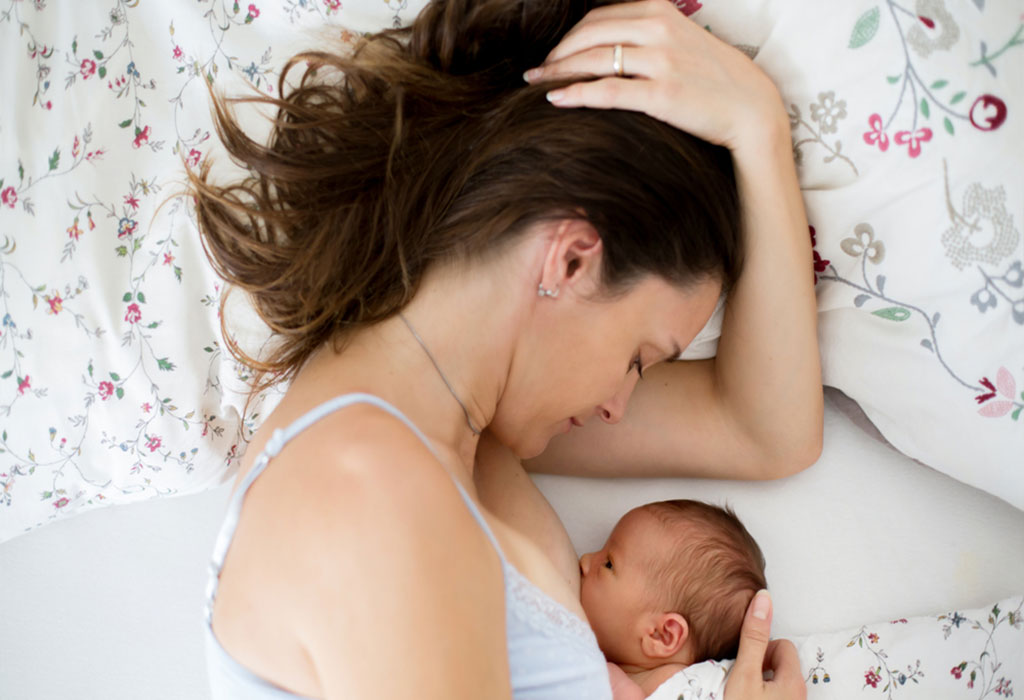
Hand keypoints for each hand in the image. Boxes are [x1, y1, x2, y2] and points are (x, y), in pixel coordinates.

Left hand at [524, 0, 783, 152]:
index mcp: (661, 11)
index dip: (571, 36)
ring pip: (593, 60)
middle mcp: (659, 30)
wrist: (751, 110)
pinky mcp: (661, 95)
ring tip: (537, 85)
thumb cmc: (716, 79)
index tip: (555, 54)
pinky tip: (556, 99)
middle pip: (590, 35)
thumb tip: (609, 45)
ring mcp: (661, 62)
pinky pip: (607, 91)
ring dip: (558, 72)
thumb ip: (648, 35)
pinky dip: (576, 94)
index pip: (600, 18)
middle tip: (537, 71)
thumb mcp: (683, 40)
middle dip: (558, 53)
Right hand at [724, 591, 805, 699]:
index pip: (783, 645)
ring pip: (775, 681)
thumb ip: (753, 638)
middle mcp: (799, 694)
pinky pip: (774, 696)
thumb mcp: (744, 675)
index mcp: (794, 681)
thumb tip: (763, 599)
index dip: (761, 649)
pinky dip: (760, 695)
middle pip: (780, 663)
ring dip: (759, 682)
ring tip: (741, 693)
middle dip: (760, 666)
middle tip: (741, 680)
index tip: (745, 664)